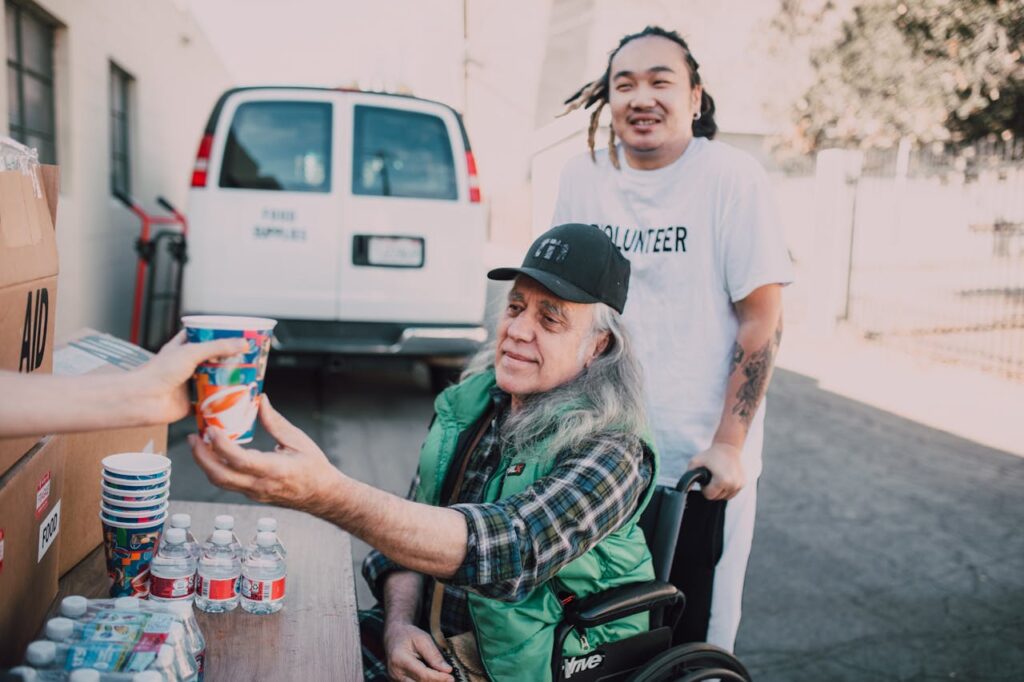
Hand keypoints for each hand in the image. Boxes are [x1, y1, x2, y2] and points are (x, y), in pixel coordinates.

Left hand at [132, 331, 248, 423]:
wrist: (142, 400)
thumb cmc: (158, 372)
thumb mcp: (191, 352)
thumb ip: (217, 347)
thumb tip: (243, 344)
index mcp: (183, 349)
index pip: (204, 336)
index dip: (219, 334)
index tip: (238, 335)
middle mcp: (187, 366)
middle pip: (213, 360)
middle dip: (230, 360)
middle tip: (249, 358)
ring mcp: (190, 384)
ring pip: (214, 381)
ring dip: (228, 381)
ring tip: (248, 377)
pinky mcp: (192, 403)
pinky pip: (211, 403)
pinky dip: (222, 403)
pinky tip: (237, 400)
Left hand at [189, 395, 339, 511]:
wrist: (322, 495)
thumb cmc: (315, 469)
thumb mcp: (298, 440)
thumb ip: (275, 421)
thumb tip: (260, 401)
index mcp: (274, 470)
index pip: (240, 460)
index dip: (221, 445)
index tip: (211, 429)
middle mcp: (260, 485)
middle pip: (220, 476)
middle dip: (201, 457)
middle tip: (193, 437)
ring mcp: (254, 492)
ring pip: (220, 482)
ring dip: (205, 463)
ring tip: (199, 444)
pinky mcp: (251, 494)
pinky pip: (228, 482)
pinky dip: (216, 468)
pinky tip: (214, 454)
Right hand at [383, 621, 452, 681]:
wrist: (394, 636)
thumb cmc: (409, 635)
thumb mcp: (423, 639)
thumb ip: (434, 655)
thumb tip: (447, 670)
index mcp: (400, 659)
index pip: (422, 674)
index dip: (438, 678)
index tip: (451, 678)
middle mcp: (395, 672)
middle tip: (450, 680)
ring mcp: (395, 678)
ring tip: (443, 678)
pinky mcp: (397, 681)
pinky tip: (434, 677)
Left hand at [689, 442, 744, 500]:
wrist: (728, 448)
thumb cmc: (710, 455)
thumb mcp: (695, 462)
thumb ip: (688, 476)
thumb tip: (685, 489)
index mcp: (723, 480)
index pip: (709, 495)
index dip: (704, 488)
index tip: (706, 479)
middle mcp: (733, 484)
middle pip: (717, 498)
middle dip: (712, 489)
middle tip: (711, 477)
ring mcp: (739, 485)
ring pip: (725, 497)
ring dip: (719, 490)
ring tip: (718, 477)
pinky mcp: (743, 483)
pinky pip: (731, 493)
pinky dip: (727, 489)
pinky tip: (724, 478)